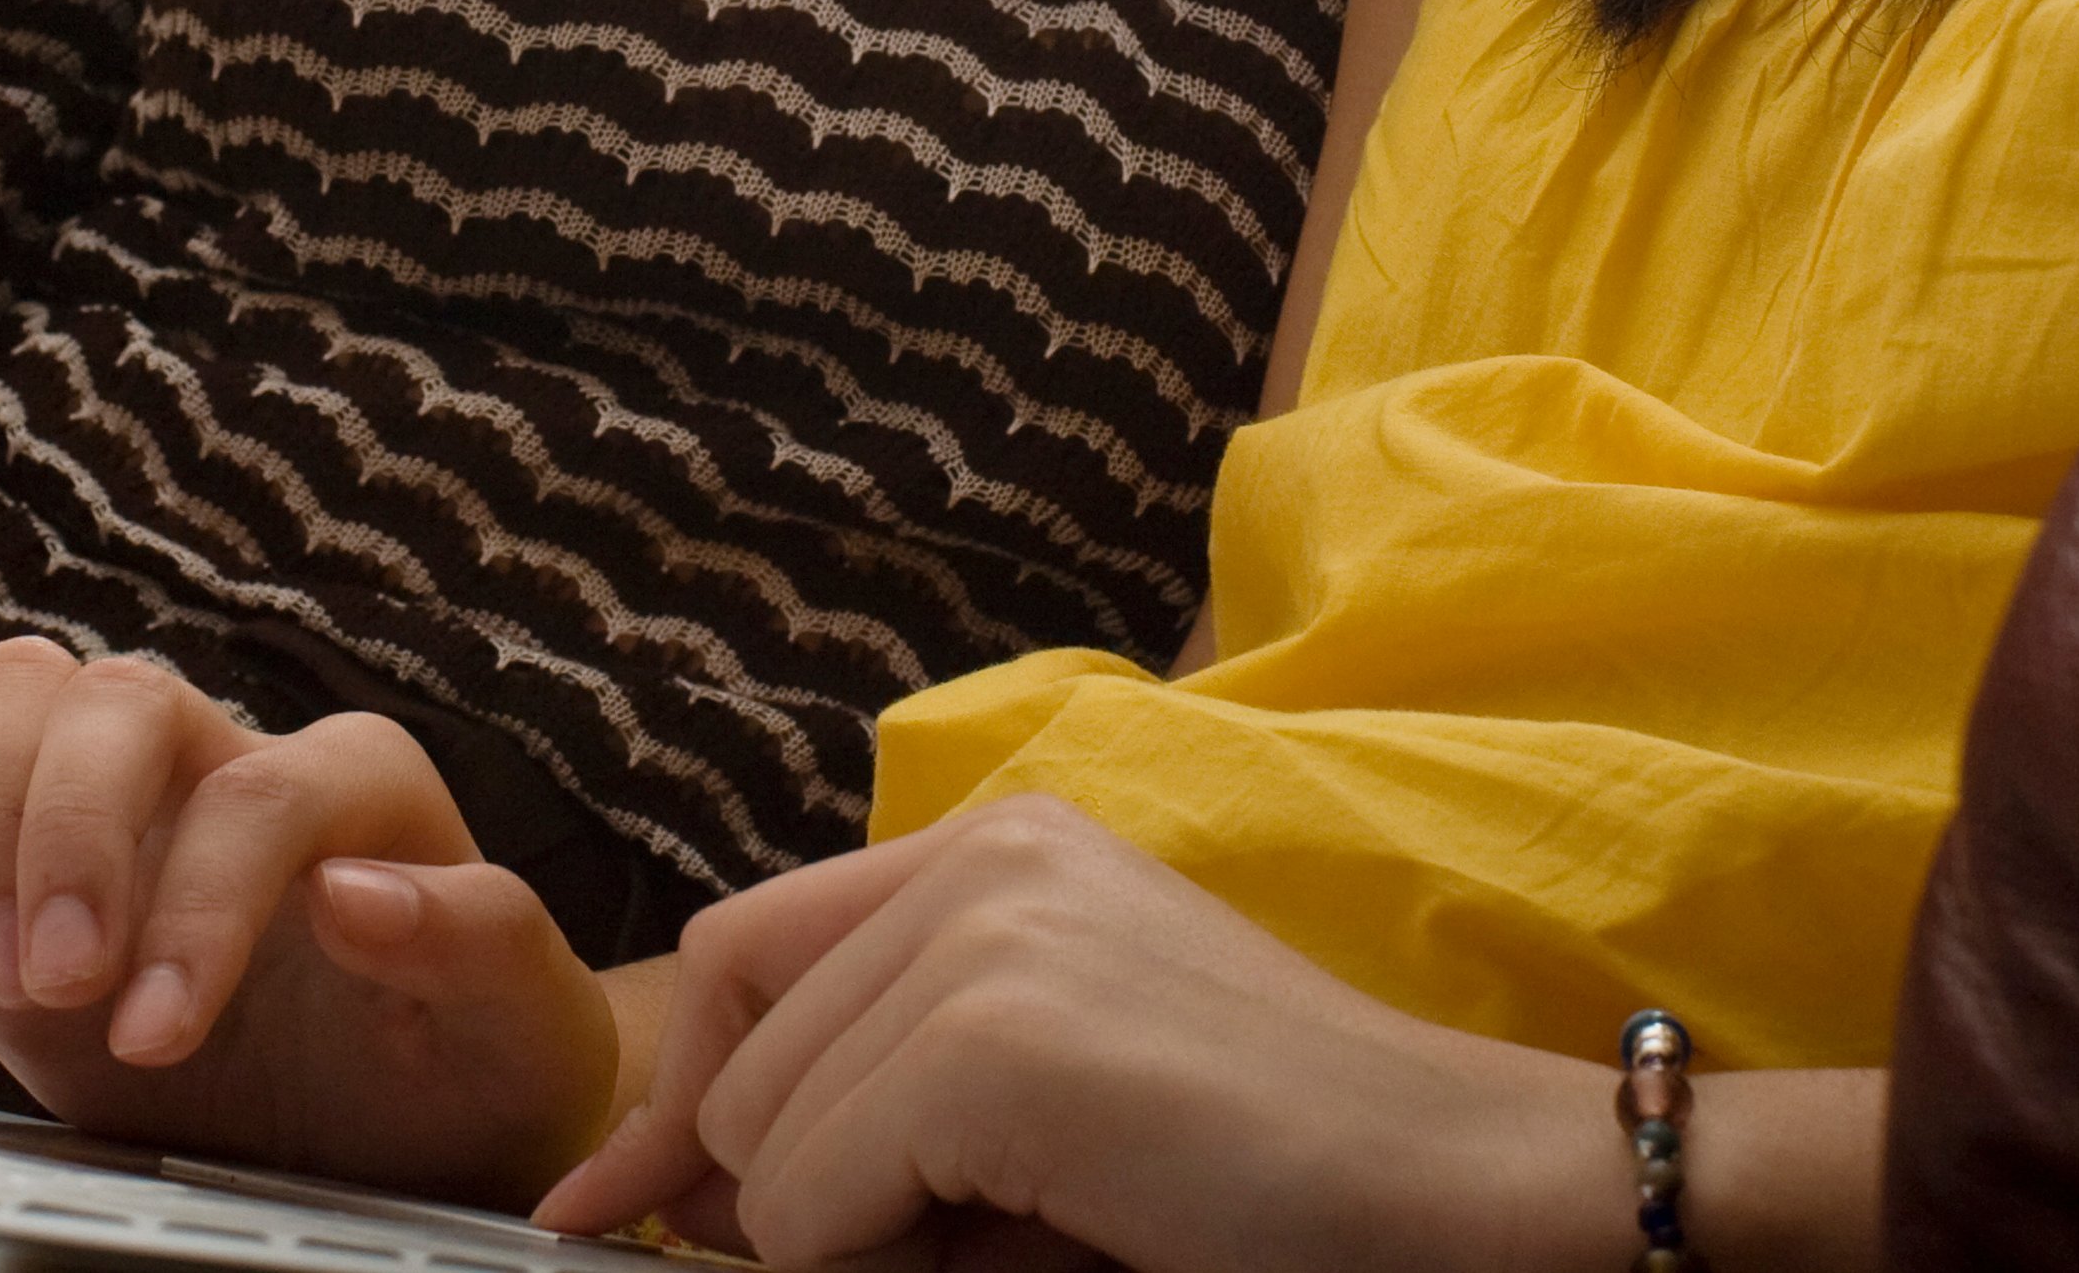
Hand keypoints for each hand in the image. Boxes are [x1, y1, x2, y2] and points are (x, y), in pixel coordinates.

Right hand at [0, 637, 620, 1207]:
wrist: (430, 1123)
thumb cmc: (481, 1056)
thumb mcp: (518, 1013)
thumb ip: (474, 936)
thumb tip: (355, 887)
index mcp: (343, 784)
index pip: (250, 788)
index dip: (198, 900)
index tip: (168, 1029)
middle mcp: (220, 773)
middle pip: (113, 694)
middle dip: (73, 830)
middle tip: (70, 979)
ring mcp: (113, 835)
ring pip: (18, 708)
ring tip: (18, 981)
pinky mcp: (18, 918)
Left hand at [541, 796, 1608, 1272]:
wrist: (1465, 1192)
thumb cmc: (1275, 1171)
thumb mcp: (1048, 1102)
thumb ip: (881, 1102)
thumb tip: (675, 1190)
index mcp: (1002, 847)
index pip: (746, 953)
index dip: (679, 1097)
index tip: (614, 1207)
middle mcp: (983, 853)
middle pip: (736, 1044)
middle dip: (783, 1188)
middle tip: (953, 1248)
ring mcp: (987, 932)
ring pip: (763, 1137)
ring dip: (853, 1233)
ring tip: (1034, 1235)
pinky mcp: (996, 1038)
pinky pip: (815, 1201)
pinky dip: (883, 1261)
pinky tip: (1044, 1242)